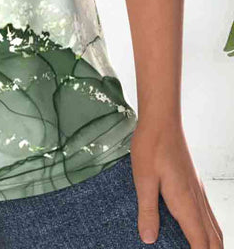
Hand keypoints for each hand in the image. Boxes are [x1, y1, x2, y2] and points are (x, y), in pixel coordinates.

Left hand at [130, 120, 222, 247]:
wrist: (162, 122)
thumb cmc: (151, 147)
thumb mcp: (143, 179)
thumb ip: (147, 210)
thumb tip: (148, 239)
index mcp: (186, 203)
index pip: (201, 242)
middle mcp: (197, 200)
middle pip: (214, 238)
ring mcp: (198, 191)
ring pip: (214, 226)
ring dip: (212, 244)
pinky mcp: (194, 183)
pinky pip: (207, 213)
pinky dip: (208, 229)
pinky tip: (197, 228)